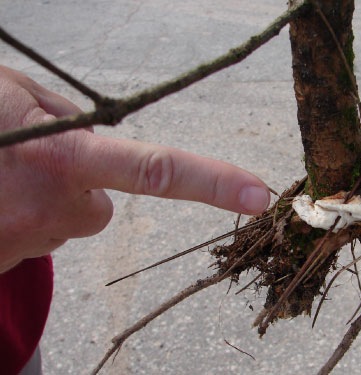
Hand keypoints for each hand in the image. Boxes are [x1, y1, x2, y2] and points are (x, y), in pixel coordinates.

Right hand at [0, 66, 269, 271]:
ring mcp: (20, 239)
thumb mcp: (14, 90)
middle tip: (27, 159)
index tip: (258, 195)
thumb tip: (99, 141)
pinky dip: (12, 217)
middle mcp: (50, 206)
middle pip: (99, 208)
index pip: (157, 170)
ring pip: (61, 222)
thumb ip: (67, 116)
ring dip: (38, 200)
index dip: (212, 182)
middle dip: (78, 188)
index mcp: (63, 155)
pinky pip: (27, 236)